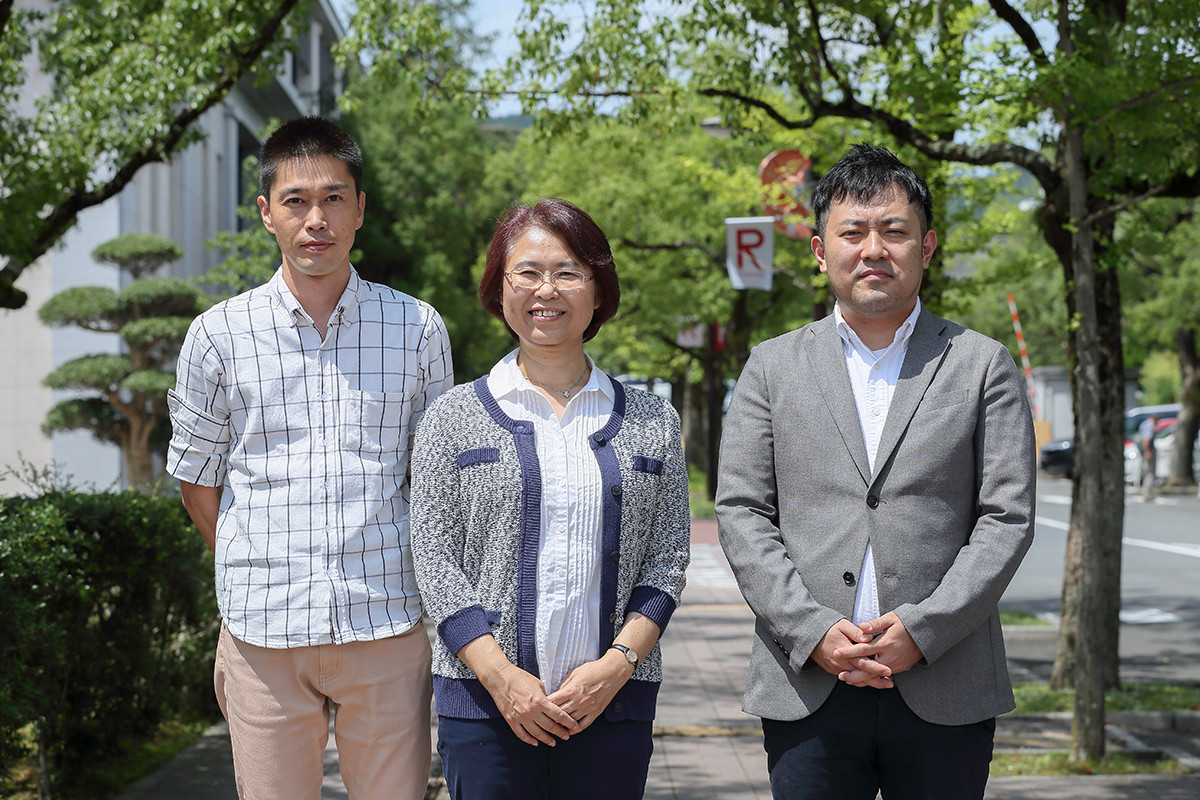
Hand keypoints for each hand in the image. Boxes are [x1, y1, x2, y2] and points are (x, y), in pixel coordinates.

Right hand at [456, 636, 580, 746]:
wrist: (500, 678)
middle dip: (560, 732)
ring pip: (537, 733)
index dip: (568, 722)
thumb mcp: (538, 684)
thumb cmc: (520, 678)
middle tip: (567, 737)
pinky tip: (535, 742)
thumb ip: (546, 697)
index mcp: (540, 701)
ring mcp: (520, 717)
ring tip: (553, 743)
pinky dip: (529, 740)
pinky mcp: (511, 720)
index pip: (559, 715)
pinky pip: (521, 734)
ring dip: (546, 739)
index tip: (574, 727)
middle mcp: (531, 711)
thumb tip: (553, 705)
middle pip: (550, 726)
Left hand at [546, 650, 632, 731]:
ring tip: (554, 726)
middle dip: (551, 716)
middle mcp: (579, 701)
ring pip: (570, 721)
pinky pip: (583, 725)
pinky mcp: (596, 712)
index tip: (540, 707)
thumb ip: (564, 684)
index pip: (553, 701)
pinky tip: (569, 730)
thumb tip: (556, 693)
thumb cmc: (593, 669)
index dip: (545, 705)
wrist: (612, 672)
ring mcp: (587, 708)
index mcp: (572, 690)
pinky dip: (575, 729)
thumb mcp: (575, 672)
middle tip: (544, 719)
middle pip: (560, 713)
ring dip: (561, 724)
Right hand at [815, 619, 892, 687]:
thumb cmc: (829, 629)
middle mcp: (841, 663)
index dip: (876, 667)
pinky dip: (860, 681)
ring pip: (856, 680)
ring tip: (884, 684)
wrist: (810, 637)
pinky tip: (870, 681)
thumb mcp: (842, 625)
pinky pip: (849, 679)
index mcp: (845, 651)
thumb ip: (856, 632)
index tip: (888, 670)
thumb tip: (869, 637)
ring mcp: (837, 668)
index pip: (863, 662)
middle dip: (877, 680)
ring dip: (870, 683)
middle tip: (890, 682)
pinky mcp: (834, 671)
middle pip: (861, 675)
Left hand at [833, 613, 923, 687]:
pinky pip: (883, 676)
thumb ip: (875, 624)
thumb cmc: (906, 624)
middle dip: (853, 674)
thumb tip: (861, 627)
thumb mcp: (891, 619)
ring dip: (861, 679)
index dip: (848, 652)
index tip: (836, 652)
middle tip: (840, 675)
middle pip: (868, 669)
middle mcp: (890, 656)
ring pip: (875, 676)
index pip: (863, 649)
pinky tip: (862, 679)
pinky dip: (872, 678)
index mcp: (885, 643)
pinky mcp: (899, 669)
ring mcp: (895, 664)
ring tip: (848, 679)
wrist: (925, 634)